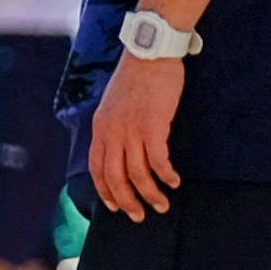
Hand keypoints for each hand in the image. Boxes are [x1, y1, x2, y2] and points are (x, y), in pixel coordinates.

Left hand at [87, 50, 184, 219]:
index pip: (97, 169)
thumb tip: (121, 146)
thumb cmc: (137, 77)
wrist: (149, 54)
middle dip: (127, 202)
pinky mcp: (153, 127)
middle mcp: (112, 133)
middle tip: (139, 215)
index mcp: (100, 128)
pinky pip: (158, 161)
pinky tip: (173, 181)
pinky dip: (166, 176)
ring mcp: (131, 131)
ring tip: (162, 205)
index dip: (106, 191)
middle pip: (115, 178)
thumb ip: (114, 127)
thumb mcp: (113, 103)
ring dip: (150, 194)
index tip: (115, 206)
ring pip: (137, 175)